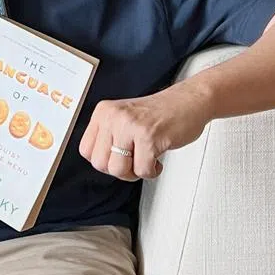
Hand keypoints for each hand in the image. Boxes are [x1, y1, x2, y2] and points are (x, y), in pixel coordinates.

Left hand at [78, 84, 211, 180]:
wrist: (189, 101)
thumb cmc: (160, 113)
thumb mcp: (123, 118)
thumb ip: (108, 136)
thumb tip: (99, 163)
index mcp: (104, 112)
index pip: (86, 150)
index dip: (103, 161)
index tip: (117, 158)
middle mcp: (114, 116)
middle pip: (100, 164)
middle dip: (119, 170)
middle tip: (134, 162)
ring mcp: (130, 126)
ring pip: (118, 170)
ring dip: (135, 173)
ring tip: (145, 160)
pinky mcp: (149, 137)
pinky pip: (142, 171)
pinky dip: (152, 172)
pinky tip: (157, 160)